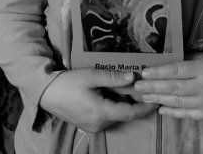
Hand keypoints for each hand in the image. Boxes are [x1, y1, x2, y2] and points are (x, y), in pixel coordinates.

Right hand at [40, 69, 156, 132]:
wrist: (46, 92)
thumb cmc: (69, 82)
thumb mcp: (92, 76)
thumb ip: (113, 78)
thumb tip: (133, 77)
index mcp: (102, 112)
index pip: (130, 113)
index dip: (144, 107)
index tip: (155, 99)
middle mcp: (99, 124)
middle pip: (123, 114)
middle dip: (133, 101)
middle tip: (140, 86)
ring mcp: (93, 126)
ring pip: (115, 115)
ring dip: (121, 103)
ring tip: (125, 86)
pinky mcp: (88, 124)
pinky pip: (106, 116)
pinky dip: (112, 106)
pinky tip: (110, 93)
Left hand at [134, 53, 202, 119]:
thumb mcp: (201, 57)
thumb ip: (183, 60)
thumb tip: (160, 62)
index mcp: (202, 69)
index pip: (176, 71)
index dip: (158, 73)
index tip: (144, 73)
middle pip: (174, 88)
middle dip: (153, 87)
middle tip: (137, 87)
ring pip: (178, 102)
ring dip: (159, 99)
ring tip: (144, 96)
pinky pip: (187, 114)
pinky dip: (173, 112)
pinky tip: (160, 108)